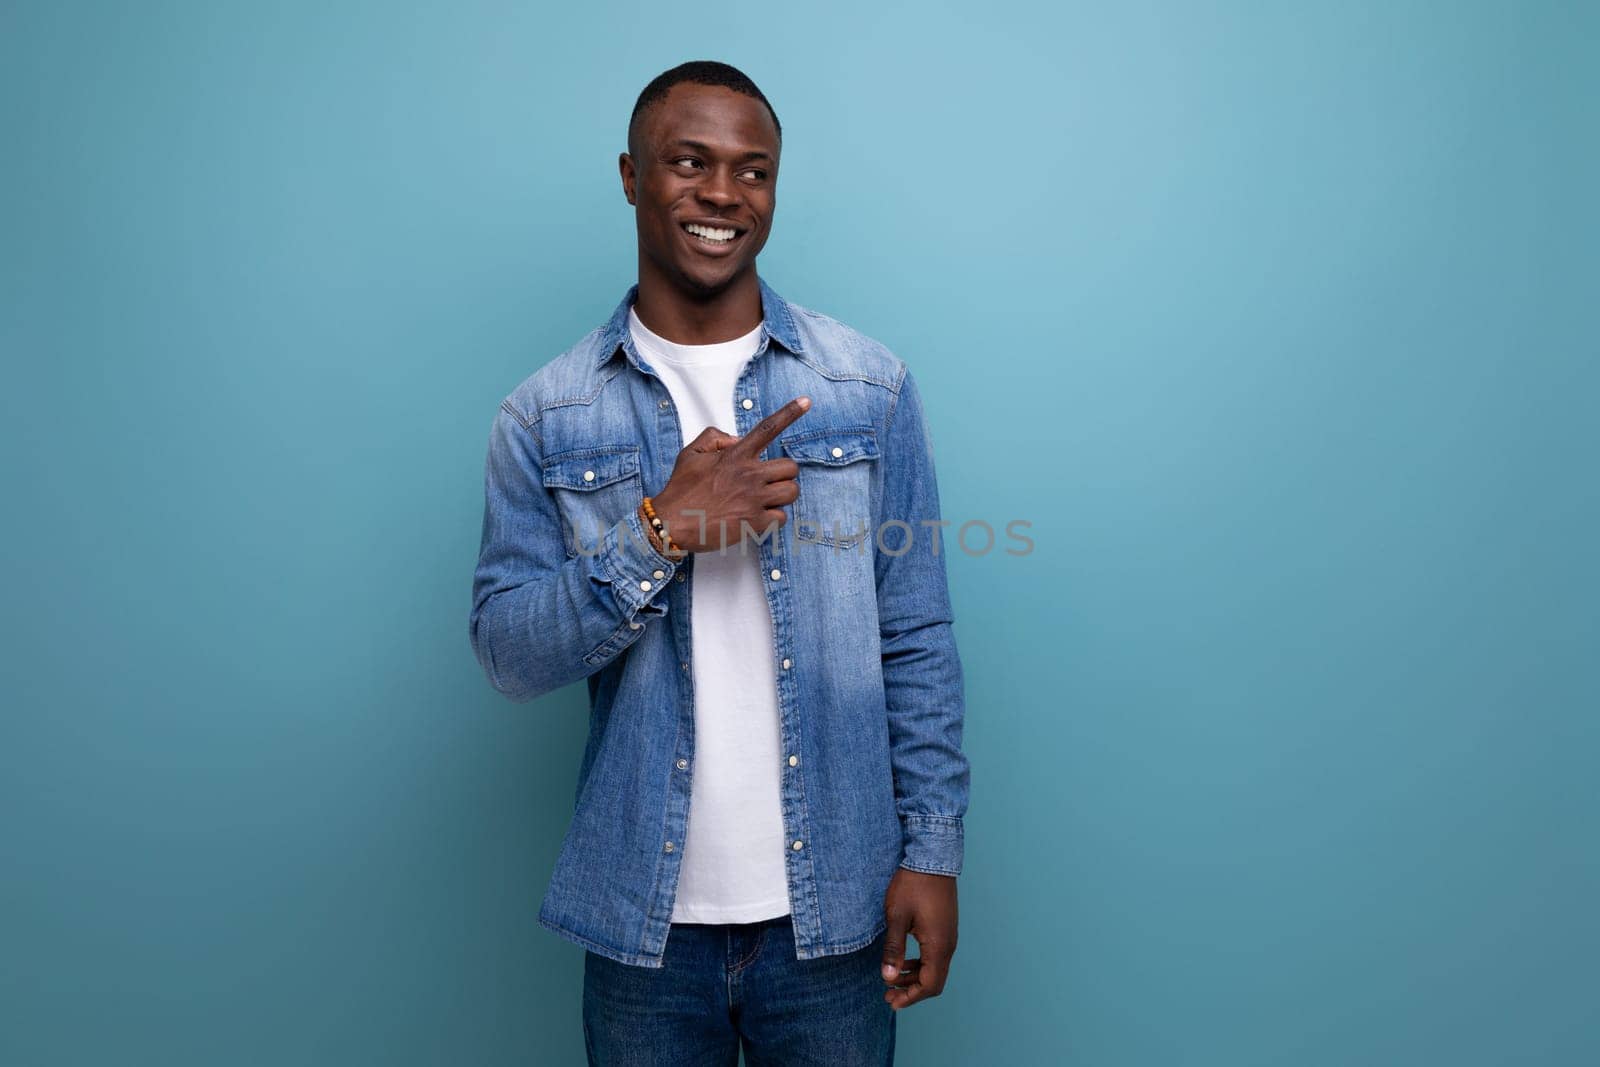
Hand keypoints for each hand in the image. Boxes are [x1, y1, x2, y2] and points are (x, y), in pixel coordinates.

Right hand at [651, 397, 810, 552]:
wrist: (671, 524)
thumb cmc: (681, 490)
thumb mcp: (691, 454)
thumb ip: (714, 438)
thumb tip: (736, 439)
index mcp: (735, 455)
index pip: (767, 428)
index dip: (790, 413)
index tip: (806, 401)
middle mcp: (748, 474)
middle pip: (791, 467)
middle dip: (784, 474)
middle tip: (769, 481)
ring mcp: (754, 499)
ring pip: (791, 492)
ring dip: (782, 496)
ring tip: (765, 500)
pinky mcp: (755, 522)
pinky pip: (782, 517)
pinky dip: (773, 519)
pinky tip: (757, 518)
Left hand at [880, 868, 957, 1010]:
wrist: (932, 858)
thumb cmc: (912, 885)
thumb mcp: (896, 917)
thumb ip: (893, 949)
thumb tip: (888, 978)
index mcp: (938, 945)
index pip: (929, 985)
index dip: (910, 998)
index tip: (891, 1001)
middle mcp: (949, 944)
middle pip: (934, 981)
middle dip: (912, 992)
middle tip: (888, 996)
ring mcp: (950, 935)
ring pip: (935, 968)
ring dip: (915, 978)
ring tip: (892, 979)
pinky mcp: (946, 927)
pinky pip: (936, 955)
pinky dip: (921, 964)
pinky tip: (904, 960)